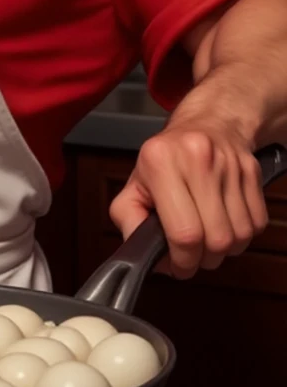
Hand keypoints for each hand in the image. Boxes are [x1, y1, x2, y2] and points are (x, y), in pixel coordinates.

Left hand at [109, 122, 268, 277]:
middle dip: (204, 259)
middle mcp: (197, 159)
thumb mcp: (136, 182)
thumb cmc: (168, 158)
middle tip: (193, 254)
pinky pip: (258, 224)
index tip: (177, 265)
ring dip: (225, 249)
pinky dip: (243, 234)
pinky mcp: (253, 172)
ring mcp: (229, 164)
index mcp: (160, 161)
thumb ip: (129, 219)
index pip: (184, 233)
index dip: (182, 261)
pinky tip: (226, 222)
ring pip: (240, 237)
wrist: (210, 121)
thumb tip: (143, 254)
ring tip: (208, 236)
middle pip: (216, 240)